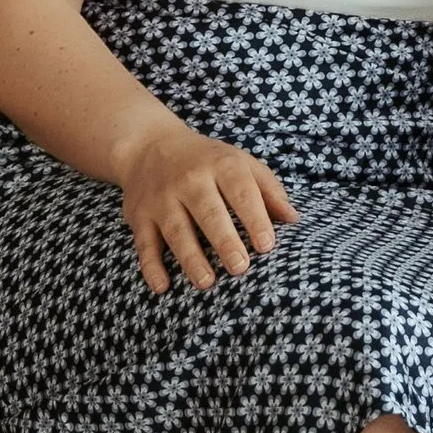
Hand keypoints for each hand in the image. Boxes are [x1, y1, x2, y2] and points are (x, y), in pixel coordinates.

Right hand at [113, 112, 298, 294]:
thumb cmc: (207, 161)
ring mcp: (161, 198)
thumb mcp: (240, 163)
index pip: (241, 192)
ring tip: (207, 283)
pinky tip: (163, 287)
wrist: (150, 145)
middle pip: (208, 212)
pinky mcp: (139, 216)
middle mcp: (189, 180)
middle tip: (240, 268)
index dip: (255, 219)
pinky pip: (144, 243)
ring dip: (190, 258)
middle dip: (224, 241)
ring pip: (176, 230)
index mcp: (221, 165)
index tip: (267, 246)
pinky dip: (151, 266)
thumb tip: (293, 219)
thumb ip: (268, 189)